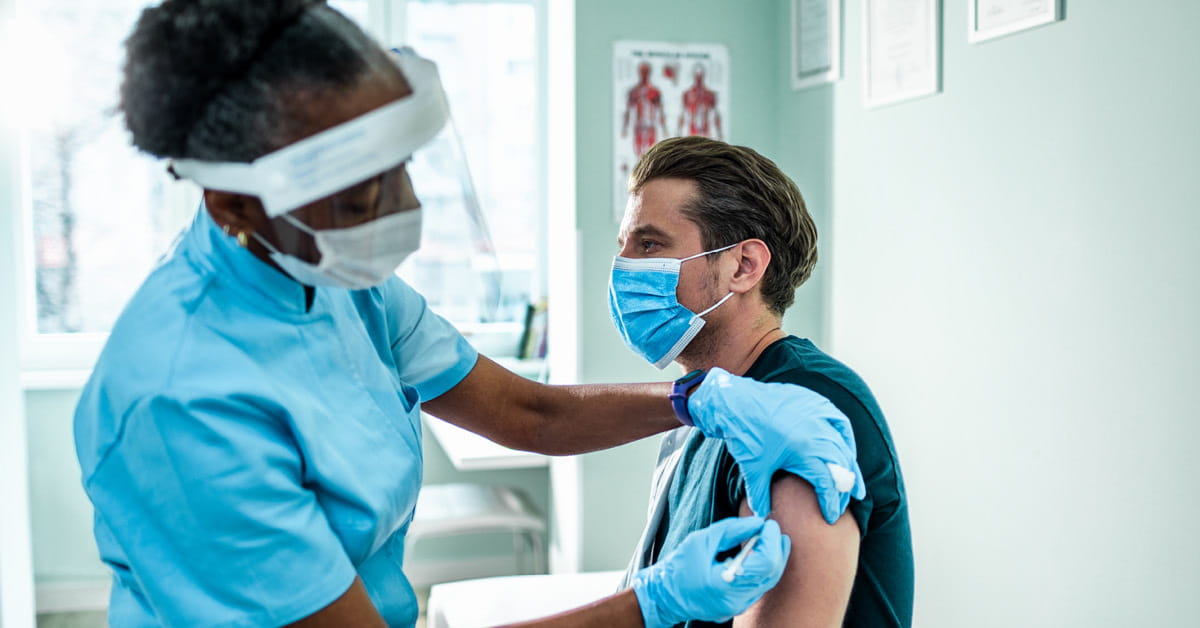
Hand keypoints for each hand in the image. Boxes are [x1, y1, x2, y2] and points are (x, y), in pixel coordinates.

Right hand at [631, 517, 789, 627]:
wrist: (665, 595)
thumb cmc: (679, 566)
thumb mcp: (702, 540)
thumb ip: (732, 530)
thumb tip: (758, 522)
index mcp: (725, 583)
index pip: (765, 563)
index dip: (771, 540)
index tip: (768, 524)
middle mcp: (736, 600)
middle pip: (772, 573)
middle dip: (776, 547)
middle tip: (771, 528)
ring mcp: (738, 606)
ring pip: (769, 580)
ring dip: (772, 557)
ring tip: (767, 537)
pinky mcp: (738, 606)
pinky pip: (759, 586)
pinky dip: (763, 567)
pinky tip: (757, 553)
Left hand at [688, 367, 865, 521]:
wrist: (735, 400)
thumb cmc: (745, 435)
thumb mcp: (753, 470)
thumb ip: (760, 497)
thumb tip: (761, 517)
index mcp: (805, 450)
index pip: (828, 483)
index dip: (832, 502)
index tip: (831, 517)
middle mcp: (818, 431)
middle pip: (841, 466)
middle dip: (843, 490)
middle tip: (843, 505)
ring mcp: (819, 414)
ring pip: (844, 446)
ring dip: (851, 468)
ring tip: (855, 488)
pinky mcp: (815, 402)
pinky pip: (840, 422)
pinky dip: (846, 439)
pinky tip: (847, 451)